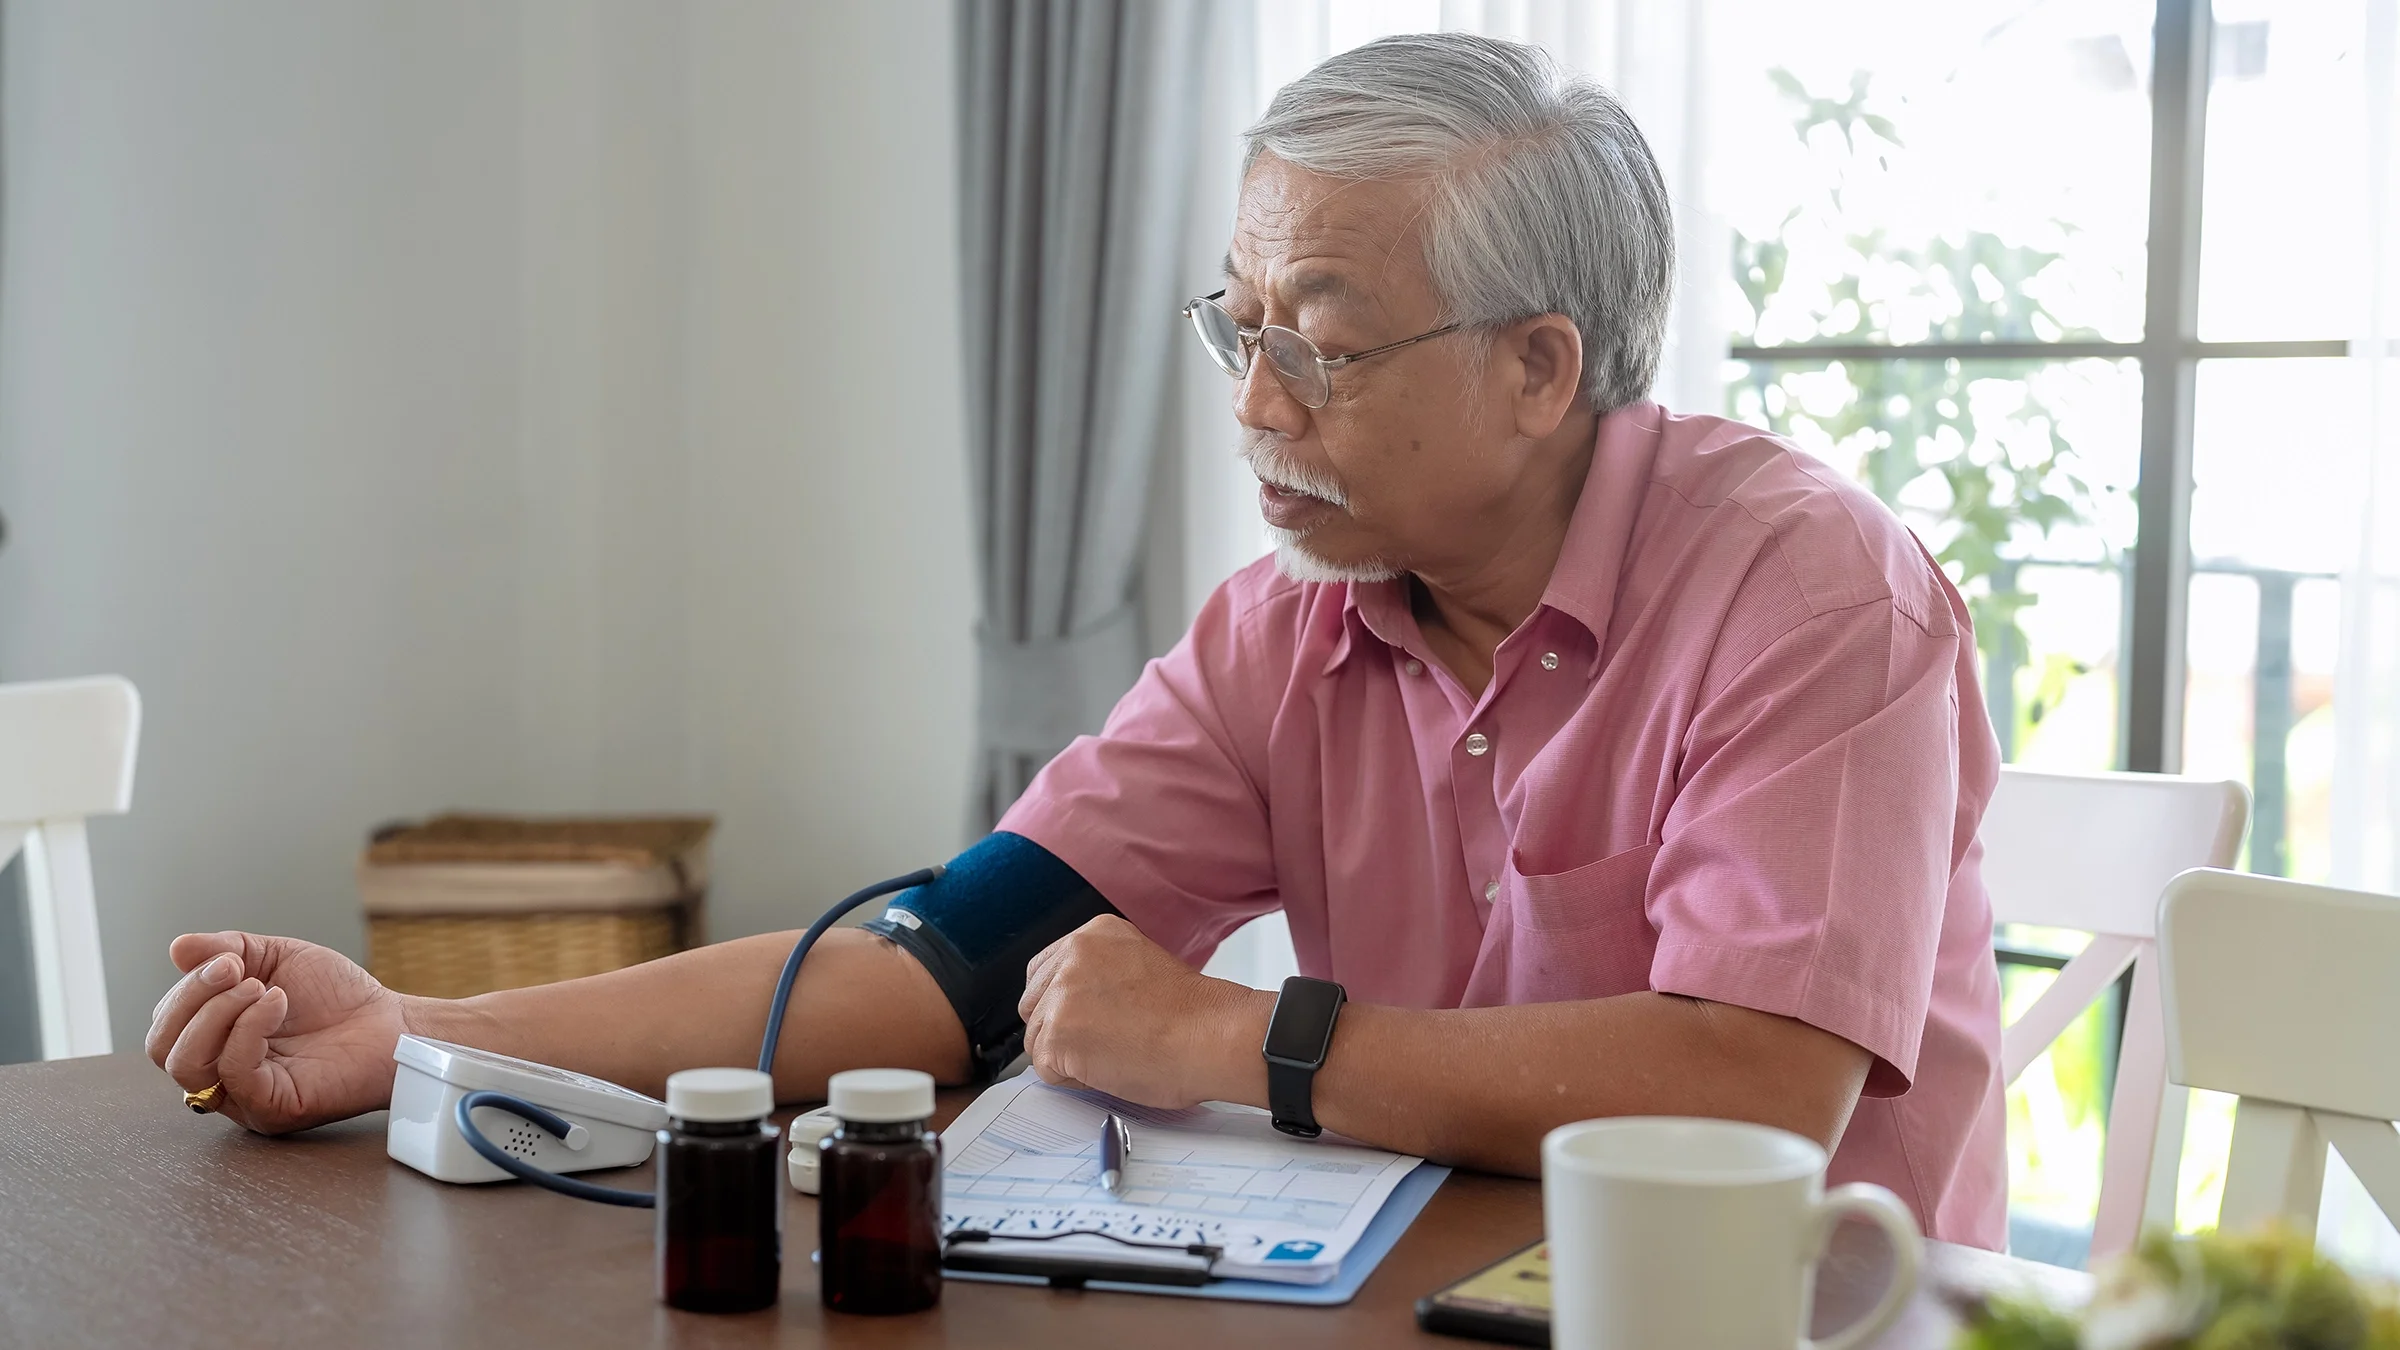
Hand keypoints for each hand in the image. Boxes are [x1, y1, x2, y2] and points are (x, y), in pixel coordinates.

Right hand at [145, 932, 417, 1133]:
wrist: (392, 1021)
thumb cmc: (338, 996)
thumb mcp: (275, 959)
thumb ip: (227, 950)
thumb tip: (178, 948)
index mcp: (215, 1041)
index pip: (167, 1024)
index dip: (187, 987)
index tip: (227, 958)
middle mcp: (220, 1074)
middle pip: (163, 1048)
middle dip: (192, 999)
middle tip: (234, 970)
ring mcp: (243, 1097)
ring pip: (187, 1065)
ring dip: (217, 1013)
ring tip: (261, 987)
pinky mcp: (271, 1107)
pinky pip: (234, 1074)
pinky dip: (248, 1029)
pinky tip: (277, 1002)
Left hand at [1017, 915, 1269, 1108]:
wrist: (1212, 1036)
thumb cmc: (1194, 1015)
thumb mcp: (1139, 963)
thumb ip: (1100, 974)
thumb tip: (1078, 1005)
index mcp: (1094, 935)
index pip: (1044, 971)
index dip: (1061, 1004)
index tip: (1085, 1019)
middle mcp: (1073, 956)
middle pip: (1033, 1003)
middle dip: (1058, 1029)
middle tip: (1101, 1042)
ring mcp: (1062, 994)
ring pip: (1037, 1038)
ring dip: (1068, 1056)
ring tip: (1113, 1054)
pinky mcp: (1059, 1032)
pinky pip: (1045, 1069)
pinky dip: (1073, 1079)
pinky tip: (1109, 1068)